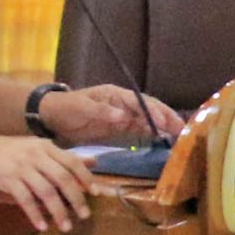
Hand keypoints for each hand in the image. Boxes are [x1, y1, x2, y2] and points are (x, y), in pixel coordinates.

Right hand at [0, 134, 94, 231]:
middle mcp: (36, 155)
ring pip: (46, 192)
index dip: (86, 177)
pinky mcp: (7, 179)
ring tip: (66, 226)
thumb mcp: (39, 148)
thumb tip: (94, 162)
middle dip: (76, 199)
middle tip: (85, 215)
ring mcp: (21, 167)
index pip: (72, 161)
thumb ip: (64, 157)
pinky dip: (35, 214)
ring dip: (58, 211)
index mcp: (46, 147)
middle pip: (62, 179)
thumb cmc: (11, 151)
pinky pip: (25, 200)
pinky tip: (42, 226)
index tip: (96, 193)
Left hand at [43, 84, 179, 145]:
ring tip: (179, 135)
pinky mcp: (119, 128)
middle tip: (183, 129)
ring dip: (164, 126)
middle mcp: (123, 103)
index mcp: (115, 94)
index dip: (155, 112)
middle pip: (150, 109)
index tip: (166, 122)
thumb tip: (123, 117)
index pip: (140, 102)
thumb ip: (102, 112)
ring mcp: (122, 116)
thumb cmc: (65, 109)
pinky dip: (152, 134)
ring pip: (148, 120)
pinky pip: (140, 130)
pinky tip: (163, 139)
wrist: (51, 118)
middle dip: (167, 117)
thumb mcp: (81, 108)